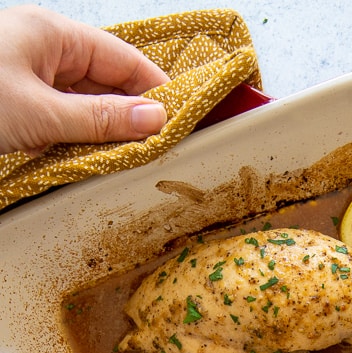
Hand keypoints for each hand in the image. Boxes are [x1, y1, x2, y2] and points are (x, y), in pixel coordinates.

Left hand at [0, 5, 168, 154]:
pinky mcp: (16, 105)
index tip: (175, 119)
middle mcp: (42, 51)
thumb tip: (151, 118)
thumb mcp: (40, 113)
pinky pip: (57, 121)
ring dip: (97, 134)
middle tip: (152, 148)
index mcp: (51, 34)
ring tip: (118, 159)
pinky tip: (77, 159)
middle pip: (103, 83)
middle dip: (126, 116)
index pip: (121, 58)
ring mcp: (27, 78)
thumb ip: (99, 118)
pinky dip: (69, 142)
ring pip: (81, 106)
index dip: (152, 88)